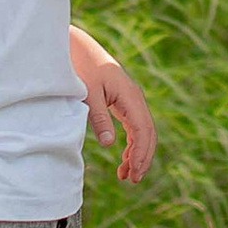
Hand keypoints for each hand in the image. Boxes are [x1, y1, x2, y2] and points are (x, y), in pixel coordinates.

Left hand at [69, 27, 156, 184]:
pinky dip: (131, 145)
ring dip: (138, 154)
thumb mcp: (88, 94)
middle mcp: (135, 98)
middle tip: (132, 180)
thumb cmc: (82, 68)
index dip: (140, 153)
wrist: (79, 48)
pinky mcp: (123, 103)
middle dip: (143, 158)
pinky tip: (123, 160)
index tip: (133, 172)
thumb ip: (99, 118)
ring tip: (126, 176)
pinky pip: (134, 127)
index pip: (143, 130)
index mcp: (130, 96)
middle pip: (148, 133)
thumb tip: (110, 145)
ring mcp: (131, 101)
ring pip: (143, 132)